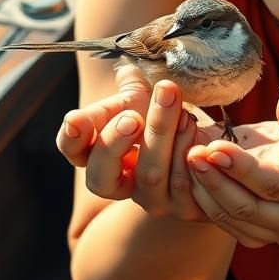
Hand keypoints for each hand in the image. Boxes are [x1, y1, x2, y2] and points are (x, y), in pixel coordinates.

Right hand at [57, 64, 231, 221]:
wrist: (206, 137)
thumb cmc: (164, 114)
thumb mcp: (143, 98)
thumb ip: (129, 87)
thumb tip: (127, 72)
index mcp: (97, 154)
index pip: (72, 150)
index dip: (72, 137)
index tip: (77, 119)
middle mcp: (119, 184)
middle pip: (100, 176)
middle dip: (114, 143)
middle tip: (132, 118)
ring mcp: (151, 199)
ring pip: (149, 175)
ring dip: (162, 135)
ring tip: (180, 108)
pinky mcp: (184, 207)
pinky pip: (183, 183)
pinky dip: (188, 150)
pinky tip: (195, 128)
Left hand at [185, 85, 278, 247]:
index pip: (273, 183)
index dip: (241, 167)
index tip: (215, 145)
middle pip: (245, 206)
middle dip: (214, 179)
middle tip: (191, 152)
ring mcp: (270, 233)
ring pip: (226, 215)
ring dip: (201, 187)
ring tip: (185, 154)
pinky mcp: (250, 235)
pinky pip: (219, 220)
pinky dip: (200, 195)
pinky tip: (189, 169)